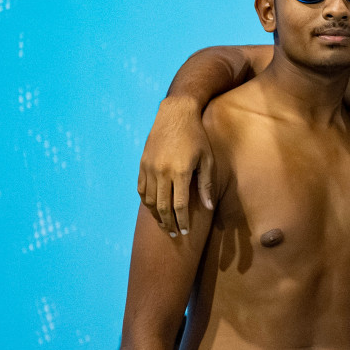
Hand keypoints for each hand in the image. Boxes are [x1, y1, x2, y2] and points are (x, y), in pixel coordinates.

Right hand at [138, 100, 215, 237]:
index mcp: (179, 172)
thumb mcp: (207, 160)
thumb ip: (206, 185)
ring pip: (148, 200)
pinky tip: (153, 209)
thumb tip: (208, 207)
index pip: (179, 205)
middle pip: (162, 206)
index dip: (182, 221)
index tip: (186, 232)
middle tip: (174, 235)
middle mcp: (161, 171)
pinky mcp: (142, 164)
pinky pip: (141, 188)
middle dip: (168, 223)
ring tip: (164, 225)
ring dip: (156, 215)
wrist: (175, 114)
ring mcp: (149, 168)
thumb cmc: (197, 137)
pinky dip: (146, 201)